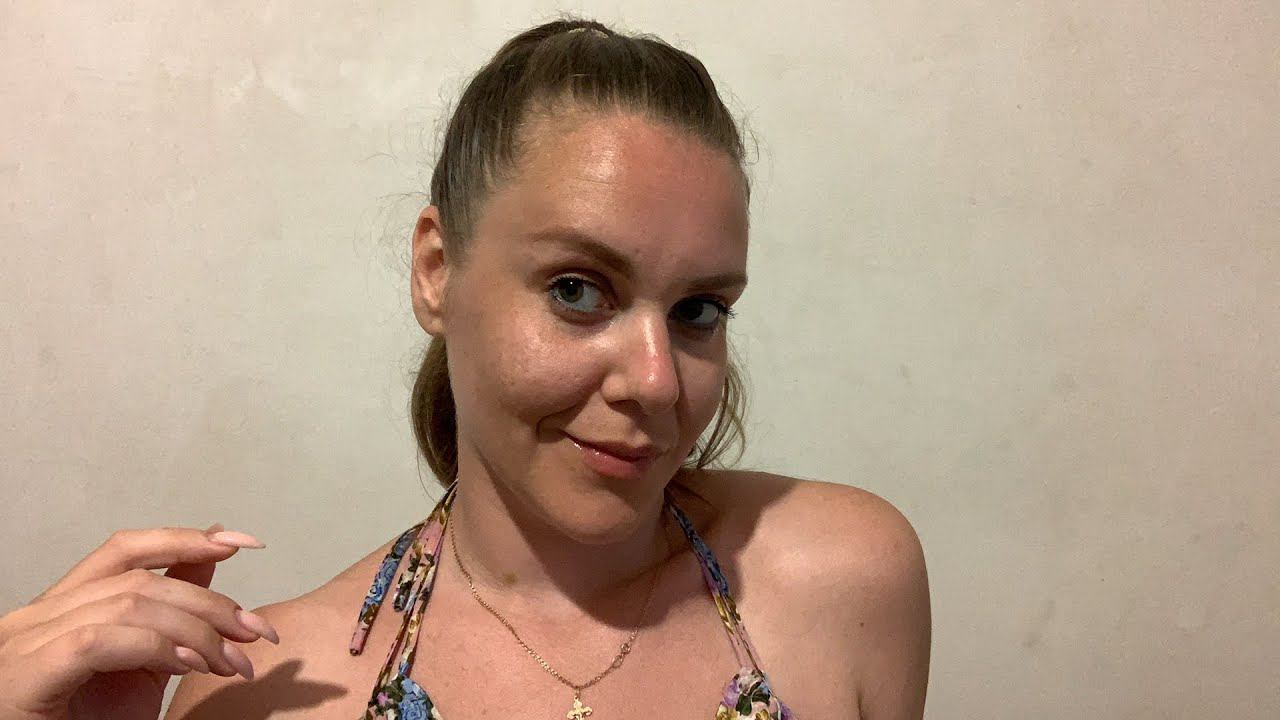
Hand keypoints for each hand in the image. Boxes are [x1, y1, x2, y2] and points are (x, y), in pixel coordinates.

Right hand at [0, 523, 279, 719]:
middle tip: (256, 632)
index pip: (125, 550)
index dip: (185, 540)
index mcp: (61, 606)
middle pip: (139, 581)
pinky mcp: (28, 672)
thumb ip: (170, 611)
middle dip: (210, 604)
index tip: (243, 543)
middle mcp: (38, 615)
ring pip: (128, 607)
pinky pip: (98, 641)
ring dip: (195, 633)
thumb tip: (212, 555)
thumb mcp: (143, 662)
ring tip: (231, 663)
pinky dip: (153, 648)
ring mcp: (26, 641)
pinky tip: (187, 667)